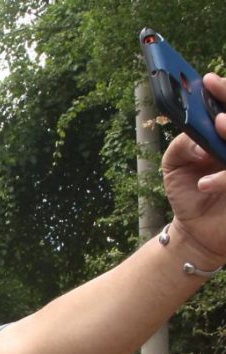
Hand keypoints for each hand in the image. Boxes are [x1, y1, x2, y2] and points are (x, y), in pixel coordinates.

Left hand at [162, 72, 225, 268]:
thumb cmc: (189, 194)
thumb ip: (180, 145)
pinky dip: (223, 179)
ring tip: (217, 130)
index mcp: (225, 137)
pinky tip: (205, 184)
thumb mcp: (174, 166)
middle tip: (218, 117)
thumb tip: (197, 136)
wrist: (195, 231)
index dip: (225, 93)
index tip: (209, 82)